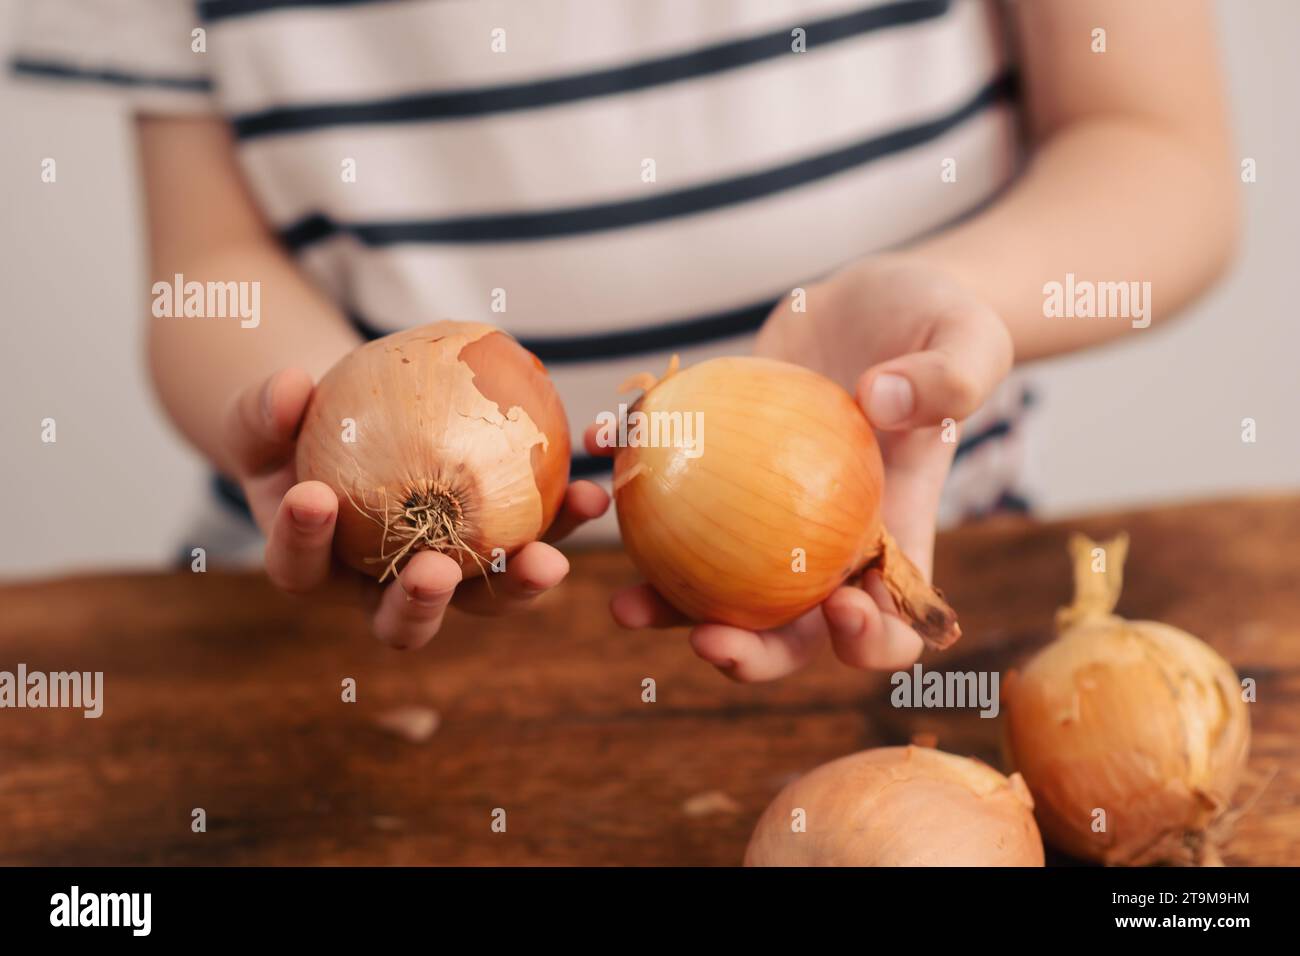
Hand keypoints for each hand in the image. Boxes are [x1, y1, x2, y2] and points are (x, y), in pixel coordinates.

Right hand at [224, 367, 608, 649]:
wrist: (359, 427)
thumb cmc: (302, 427)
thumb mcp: (270, 416)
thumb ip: (267, 410)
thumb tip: (288, 386)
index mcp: (314, 565)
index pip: (298, 565)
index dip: (302, 540)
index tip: (312, 496)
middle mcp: (380, 589)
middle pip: (400, 619)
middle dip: (419, 603)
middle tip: (435, 572)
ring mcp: (446, 577)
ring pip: (481, 599)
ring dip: (515, 586)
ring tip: (547, 559)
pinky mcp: (499, 551)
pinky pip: (531, 543)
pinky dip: (560, 524)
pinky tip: (588, 495)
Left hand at [604, 255, 1011, 678]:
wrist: (875, 297)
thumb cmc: (941, 322)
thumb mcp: (967, 339)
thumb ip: (946, 378)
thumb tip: (879, 403)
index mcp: (895, 534)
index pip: (896, 623)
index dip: (870, 643)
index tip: (839, 608)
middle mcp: (829, 542)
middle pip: (791, 627)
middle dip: (749, 653)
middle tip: (705, 639)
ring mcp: (770, 513)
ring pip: (719, 580)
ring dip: (671, 603)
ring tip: (623, 603)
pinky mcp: (724, 468)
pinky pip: (677, 492)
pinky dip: (637, 482)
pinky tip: (603, 449)